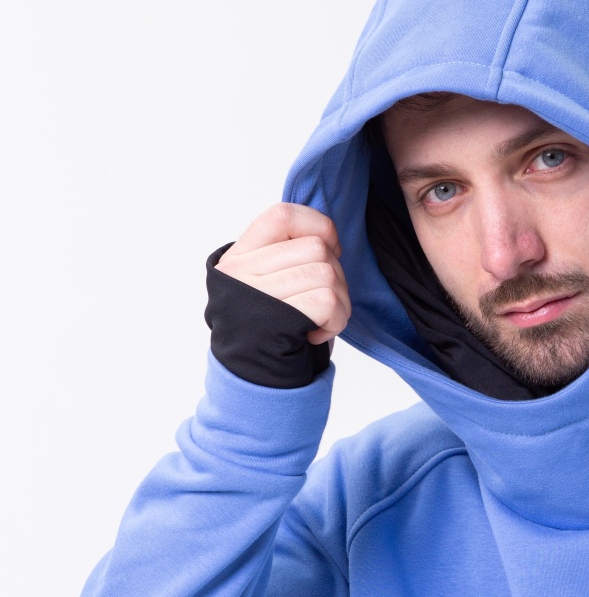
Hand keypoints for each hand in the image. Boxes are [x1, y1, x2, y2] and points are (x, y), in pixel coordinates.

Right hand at [217, 205, 350, 344]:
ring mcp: (254, 295)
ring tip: (322, 321)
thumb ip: (286, 256)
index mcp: (239, 256)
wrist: (253, 381)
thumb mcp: (267, 285)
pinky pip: (328, 301)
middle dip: (338, 276)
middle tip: (324, 303)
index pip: (284, 215)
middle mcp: (240, 271)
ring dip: (341, 303)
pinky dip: (335, 320)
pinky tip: (316, 334)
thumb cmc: (270, 331)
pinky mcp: (274, 320)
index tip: (329, 252)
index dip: (319, 227)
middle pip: (317, 248)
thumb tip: (330, 237)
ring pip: (327, 274)